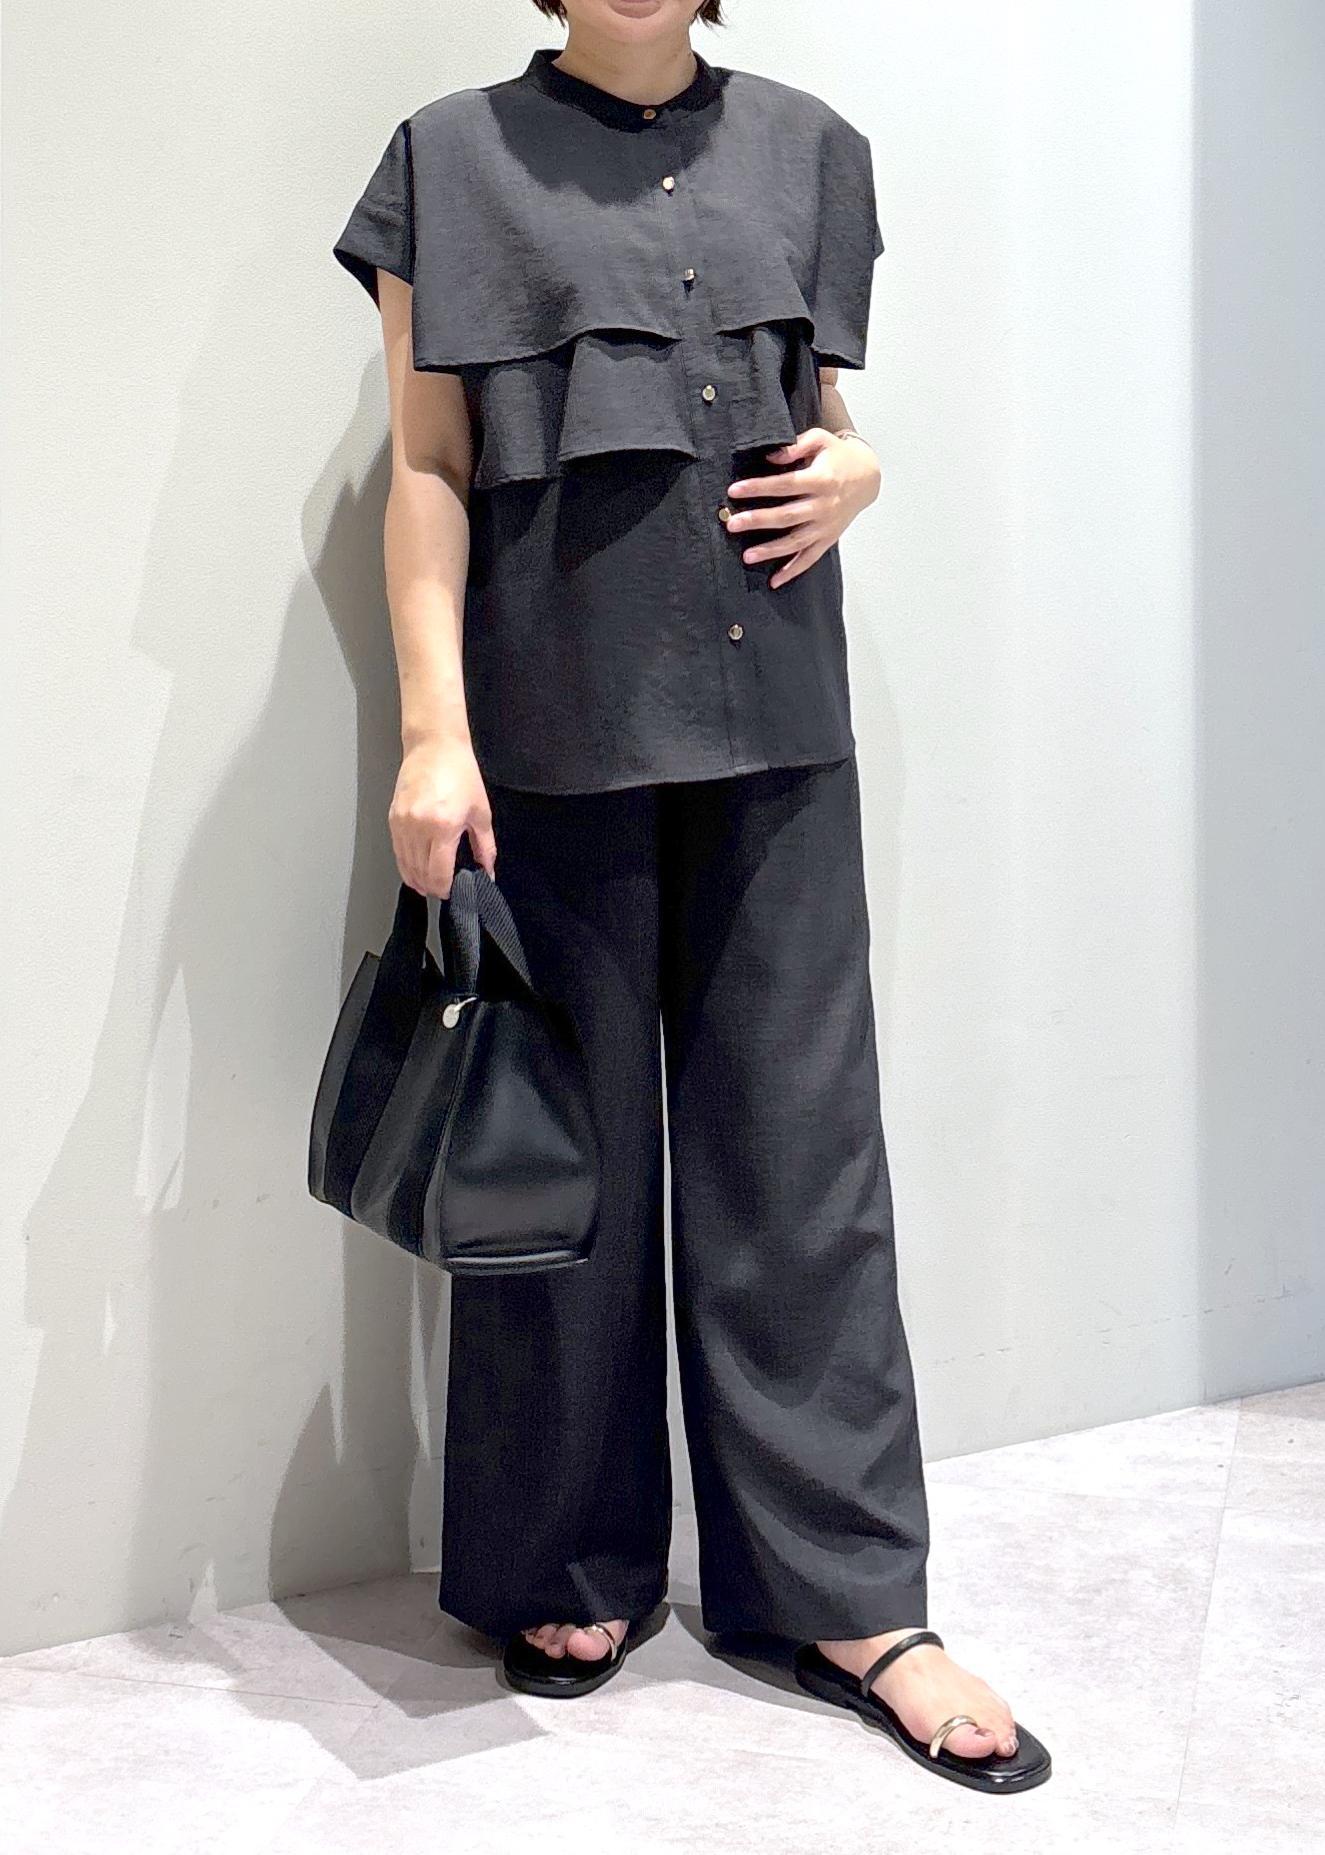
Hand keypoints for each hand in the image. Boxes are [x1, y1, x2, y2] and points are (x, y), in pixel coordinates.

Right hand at [389, 738, 496, 897]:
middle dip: (431, 886)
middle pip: (420, 872)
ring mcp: (403, 822)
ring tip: (427, 884)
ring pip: (405, 863)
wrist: (435, 746)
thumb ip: (485, 847)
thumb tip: (487, 871)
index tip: (451, 891)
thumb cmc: (460, 773)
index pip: (438, 873)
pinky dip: (405, 863)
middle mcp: (419, 827)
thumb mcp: (481, 813)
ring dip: (416, 878)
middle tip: (441, 889)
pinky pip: (397, 849)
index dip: (444, 888)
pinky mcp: (393, 817)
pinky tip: (414, 868)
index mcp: (443, 827)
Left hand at [724, 427, 881, 587]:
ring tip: (747, 556)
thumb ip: (796, 446)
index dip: (759, 488)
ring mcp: (826, 526)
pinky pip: (809, 558)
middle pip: (787, 516)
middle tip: (733, 525)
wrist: (868, 476)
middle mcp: (824, 506)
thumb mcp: (820, 439)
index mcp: (821, 480)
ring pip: (796, 542)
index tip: (734, 490)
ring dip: (771, 551)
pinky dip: (793, 571)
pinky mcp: (828, 538)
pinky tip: (775, 581)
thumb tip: (770, 458)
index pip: (785, 485)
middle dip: (758, 520)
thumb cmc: (838, 456)